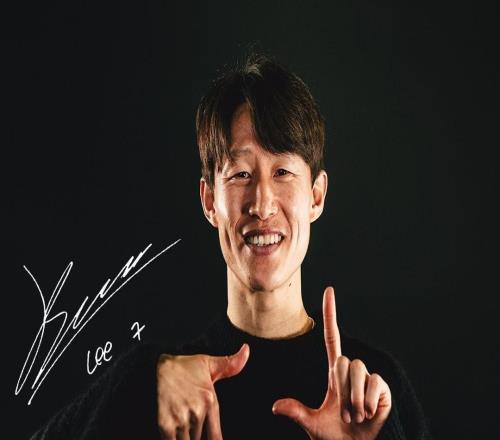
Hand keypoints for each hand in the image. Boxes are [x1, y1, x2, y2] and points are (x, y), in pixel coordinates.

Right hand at [157, 343, 249, 439]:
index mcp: (210, 400)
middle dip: (195, 436)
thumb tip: (247, 350)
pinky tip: (174, 434)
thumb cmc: (185, 366)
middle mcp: (197, 411)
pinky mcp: (165, 423)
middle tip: (190, 424)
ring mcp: (181, 418)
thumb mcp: (210, 363)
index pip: (216, 436)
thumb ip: (231, 364)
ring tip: (182, 426)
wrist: (157, 364)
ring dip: (184, 438)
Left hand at [272, 287, 391, 439]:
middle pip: (343, 362)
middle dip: (342, 390)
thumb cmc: (337, 436)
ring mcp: (368, 377)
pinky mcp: (382, 387)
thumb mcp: (313, 423)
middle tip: (345, 414)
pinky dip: (368, 401)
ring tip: (357, 415)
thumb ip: (296, 412)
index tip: (328, 290)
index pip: (331, 336)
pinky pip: (374, 382)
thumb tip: (274, 407)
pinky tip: (369, 412)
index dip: (329, 313)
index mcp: (334, 373)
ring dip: (354, 398)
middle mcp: (351, 370)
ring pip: (357, 370)